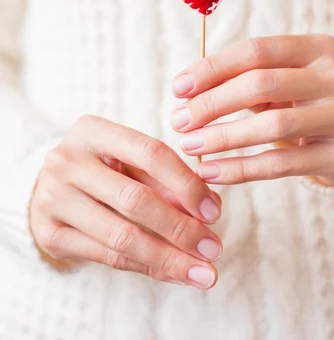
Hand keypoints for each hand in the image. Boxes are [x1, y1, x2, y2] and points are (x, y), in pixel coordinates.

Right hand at [30, 115, 222, 288]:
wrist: (47, 189)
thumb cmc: (101, 169)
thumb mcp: (130, 161)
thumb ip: (167, 179)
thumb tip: (210, 206)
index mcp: (92, 131)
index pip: (150, 153)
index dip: (187, 183)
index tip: (214, 211)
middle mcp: (66, 161)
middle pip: (136, 199)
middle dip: (182, 228)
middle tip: (214, 249)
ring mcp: (54, 198)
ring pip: (122, 236)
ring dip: (169, 258)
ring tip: (203, 272)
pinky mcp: (51, 234)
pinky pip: (109, 257)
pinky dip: (148, 268)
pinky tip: (175, 274)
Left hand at [171, 35, 333, 186]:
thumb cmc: (294, 103)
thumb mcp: (273, 83)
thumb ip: (235, 79)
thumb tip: (183, 92)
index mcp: (316, 48)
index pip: (256, 51)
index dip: (213, 68)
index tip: (178, 88)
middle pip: (263, 83)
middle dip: (213, 103)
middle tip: (179, 121)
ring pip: (274, 125)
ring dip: (223, 136)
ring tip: (190, 145)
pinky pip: (282, 164)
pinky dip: (241, 169)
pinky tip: (211, 171)